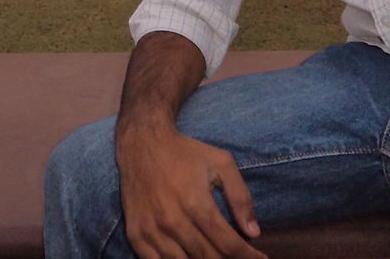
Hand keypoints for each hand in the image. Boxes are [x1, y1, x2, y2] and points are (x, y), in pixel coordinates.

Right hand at [117, 125, 264, 258]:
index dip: (247, 256)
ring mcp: (152, 230)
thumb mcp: (221, 162)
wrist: (142, 143)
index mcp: (196, 203)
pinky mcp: (136, 234)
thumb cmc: (185, 152)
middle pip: (208, 258)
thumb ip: (240, 196)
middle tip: (237, 257)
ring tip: (215, 256)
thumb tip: (253, 232)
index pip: (228, 244)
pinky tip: (188, 258)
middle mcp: (173, 221)